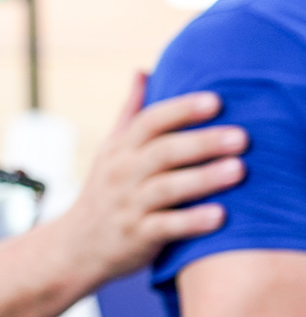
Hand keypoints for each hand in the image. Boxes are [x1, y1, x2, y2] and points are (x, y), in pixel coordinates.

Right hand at [56, 76, 245, 284]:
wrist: (75, 246)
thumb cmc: (104, 192)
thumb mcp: (110, 150)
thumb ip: (130, 113)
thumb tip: (142, 70)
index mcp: (120, 149)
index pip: (149, 122)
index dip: (181, 110)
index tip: (216, 101)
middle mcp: (121, 174)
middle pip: (162, 152)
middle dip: (202, 142)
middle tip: (242, 136)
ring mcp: (128, 206)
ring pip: (166, 188)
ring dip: (202, 179)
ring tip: (239, 170)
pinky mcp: (136, 237)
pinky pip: (165, 227)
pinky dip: (191, 222)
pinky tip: (220, 216)